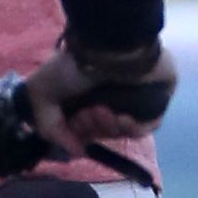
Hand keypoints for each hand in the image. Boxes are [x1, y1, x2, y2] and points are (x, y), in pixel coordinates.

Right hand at [23, 38, 175, 158]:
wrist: (108, 45)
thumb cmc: (74, 64)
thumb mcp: (42, 95)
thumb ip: (52, 129)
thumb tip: (78, 152)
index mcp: (84, 93)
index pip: (83, 127)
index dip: (76, 132)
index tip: (73, 123)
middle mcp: (107, 95)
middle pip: (101, 131)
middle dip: (91, 128)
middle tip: (90, 112)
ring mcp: (132, 98)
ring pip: (122, 130)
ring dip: (110, 128)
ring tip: (104, 110)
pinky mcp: (156, 98)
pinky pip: (148, 126)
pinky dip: (134, 129)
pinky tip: (123, 118)